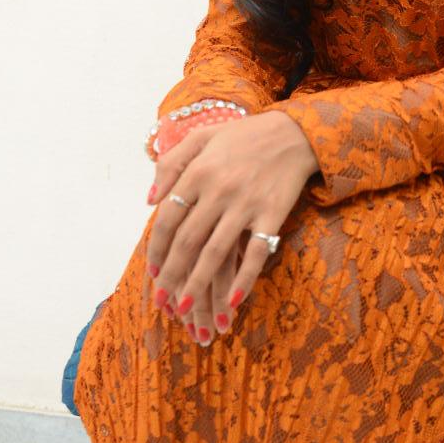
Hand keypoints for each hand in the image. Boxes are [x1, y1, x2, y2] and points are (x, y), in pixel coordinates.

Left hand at [146, 111, 318, 341]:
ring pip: (216, 252)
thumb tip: (149, 200)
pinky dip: (245, 279)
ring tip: (185, 309)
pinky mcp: (273, 214)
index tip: (152, 271)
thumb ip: (170, 163)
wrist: (295, 133)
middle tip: (162, 300)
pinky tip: (234, 301)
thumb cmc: (245, 136)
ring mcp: (246, 204)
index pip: (168, 219)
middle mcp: (219, 190)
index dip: (156, 249)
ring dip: (198, 284)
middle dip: (171, 275)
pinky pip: (257, 252)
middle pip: (187, 241)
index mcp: (198, 171)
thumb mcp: (203, 136)